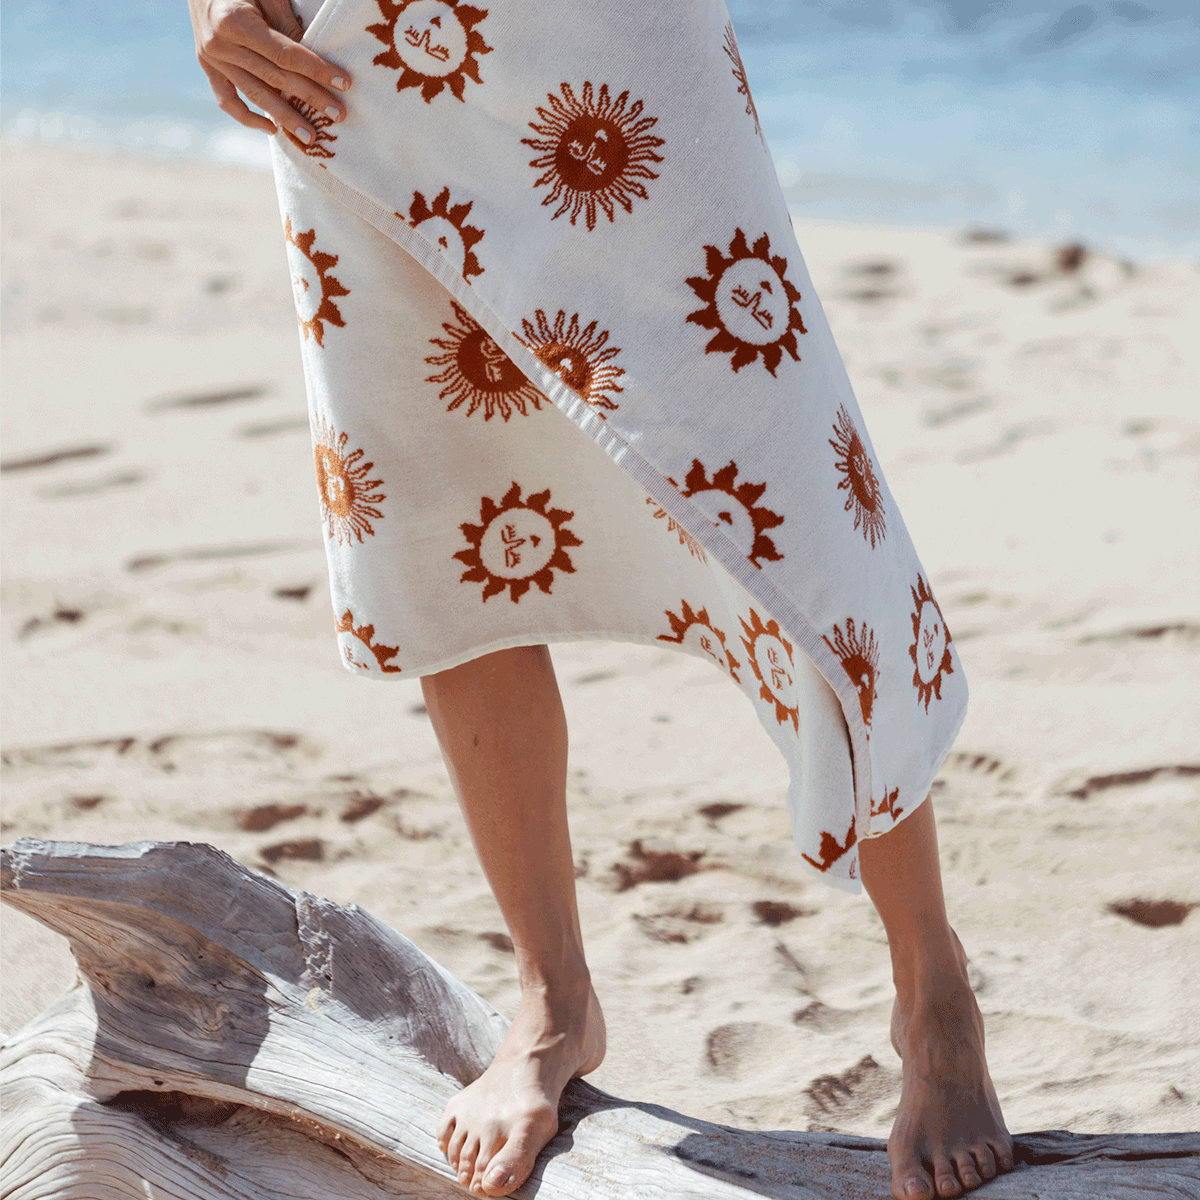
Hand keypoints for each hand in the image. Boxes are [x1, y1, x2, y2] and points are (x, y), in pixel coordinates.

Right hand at [187, 0, 350, 144]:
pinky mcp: (208, 68)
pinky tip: (272, 129)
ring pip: (255, 95)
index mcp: (235, 21)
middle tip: (337, 114)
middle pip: (275, 78)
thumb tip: (314, 58)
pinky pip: (227, 101)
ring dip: (286, 118)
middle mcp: (220, 44)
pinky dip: (249, 118)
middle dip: (309, 98)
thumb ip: (287, 23)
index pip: (285, 54)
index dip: (316, 70)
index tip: (343, 83)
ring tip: (311, 137)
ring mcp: (211, 59)